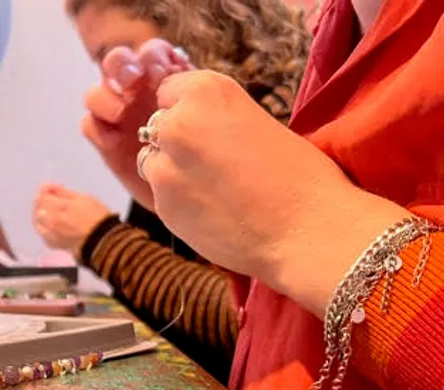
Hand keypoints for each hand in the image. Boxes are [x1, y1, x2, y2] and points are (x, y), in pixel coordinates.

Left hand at [33, 184, 111, 254]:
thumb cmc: (97, 217)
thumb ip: (64, 192)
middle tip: (51, 199)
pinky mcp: (53, 243)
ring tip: (49, 211)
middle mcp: (52, 220)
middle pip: (37, 208)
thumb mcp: (84, 198)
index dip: (46, 190)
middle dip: (42, 201)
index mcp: (60, 207)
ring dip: (40, 214)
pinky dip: (43, 227)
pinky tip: (50, 225)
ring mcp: (51, 233)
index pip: (42, 196)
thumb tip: (50, 188)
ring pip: (37, 221)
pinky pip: (42, 233)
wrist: (102, 241)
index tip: (53, 189)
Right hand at [82, 39, 192, 209]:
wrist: (196, 193)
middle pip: (117, 63)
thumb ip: (195, 99)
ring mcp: (118, 115)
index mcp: (165, 79)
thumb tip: (179, 83)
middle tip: (133, 81)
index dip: (153, 56)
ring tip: (120, 113)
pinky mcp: (105, 140)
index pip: (152, 52)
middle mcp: (137, 92)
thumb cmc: (209, 155)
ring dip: (105, 97)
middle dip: (122, 66)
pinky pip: (89, 124)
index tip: (163, 72)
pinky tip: (112, 141)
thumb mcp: (210, 121)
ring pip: (97, 92)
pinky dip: (97, 129)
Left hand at [141, 70, 408, 313]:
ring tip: (214, 189)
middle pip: (157, 126)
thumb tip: (190, 126)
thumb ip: (214, 119)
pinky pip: (160, 196)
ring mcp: (164, 166)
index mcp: (206, 90)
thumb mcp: (256, 121)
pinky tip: (212, 212)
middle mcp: (177, 122)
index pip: (169, 91)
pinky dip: (178, 202)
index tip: (207, 128)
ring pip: (151, 162)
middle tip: (214, 164)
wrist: (308, 230)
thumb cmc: (298, 175)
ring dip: (172, 172)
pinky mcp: (162, 204)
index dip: (187, 111)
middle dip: (176, 142)